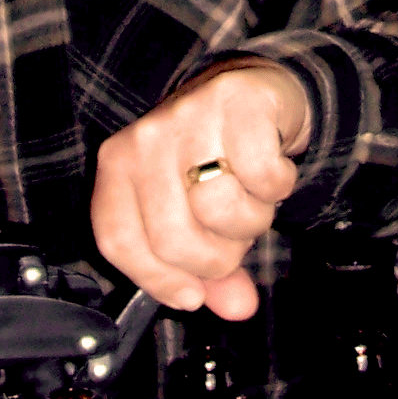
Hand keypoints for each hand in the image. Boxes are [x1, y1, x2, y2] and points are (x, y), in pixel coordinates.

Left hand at [92, 63, 309, 322]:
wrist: (256, 90)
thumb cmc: (218, 159)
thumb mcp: (199, 214)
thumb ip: (212, 268)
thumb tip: (237, 308)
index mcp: (119, 165)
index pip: (119, 241)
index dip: (157, 280)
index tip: (191, 296)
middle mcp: (146, 139)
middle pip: (172, 238)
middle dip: (217, 258)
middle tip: (234, 242)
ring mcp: (190, 118)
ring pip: (220, 209)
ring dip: (252, 222)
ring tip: (253, 203)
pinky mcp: (238, 104)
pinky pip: (262, 176)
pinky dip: (278, 187)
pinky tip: (273, 174)